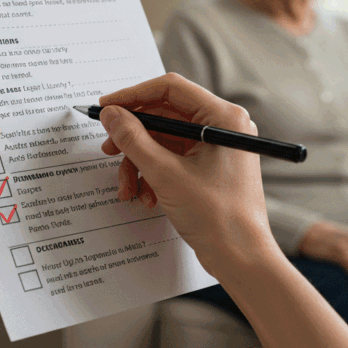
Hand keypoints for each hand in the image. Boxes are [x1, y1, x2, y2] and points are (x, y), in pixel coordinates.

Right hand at [97, 73, 277, 273]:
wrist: (241, 258)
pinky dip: (154, 175)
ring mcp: (217, 148)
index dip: (133, 96)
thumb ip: (134, 139)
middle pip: (165, 116)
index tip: (106, 107)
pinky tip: (147, 198)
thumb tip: (112, 115)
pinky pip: (173, 160)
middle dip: (134, 138)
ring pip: (165, 141)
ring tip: (128, 188)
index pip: (170, 89)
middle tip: (109, 150)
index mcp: (223, 117)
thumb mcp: (165, 174)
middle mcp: (223, 127)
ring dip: (141, 163)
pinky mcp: (209, 168)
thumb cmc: (218, 217)